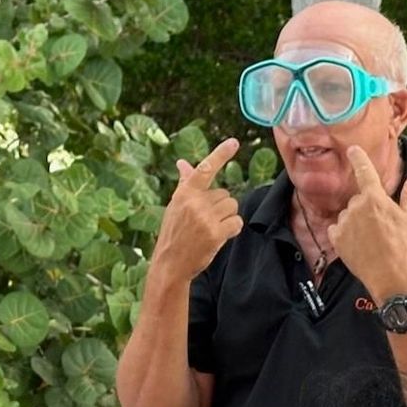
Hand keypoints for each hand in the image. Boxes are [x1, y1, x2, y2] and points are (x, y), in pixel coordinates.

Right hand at [149, 137, 242, 283]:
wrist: (170, 264)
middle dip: (220, 207)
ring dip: (227, 218)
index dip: (221, 154)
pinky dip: (232, 229)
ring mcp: (205, 218)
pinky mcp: (215, 234)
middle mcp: (195, 203)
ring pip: (232, 207)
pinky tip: (219, 236)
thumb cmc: (173, 233)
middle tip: (205, 221)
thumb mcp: (175, 206)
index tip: (234, 142)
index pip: (205, 168)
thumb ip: (185, 184)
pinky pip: (237, 222)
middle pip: (225, 194)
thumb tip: (183, 163)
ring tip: (211, 229)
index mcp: (184, 193)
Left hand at [329, 145, 406, 299]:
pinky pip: (337, 229)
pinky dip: (344, 234)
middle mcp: (356, 207)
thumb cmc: (403, 245)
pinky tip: (358, 244)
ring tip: (372, 238)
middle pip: (360, 200)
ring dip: (357, 222)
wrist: (389, 275)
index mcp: (375, 198)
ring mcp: (344, 223)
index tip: (352, 149)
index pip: (365, 171)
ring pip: (348, 215)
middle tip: (383, 227)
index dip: (358, 158)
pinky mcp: (336, 238)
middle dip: (369, 208)